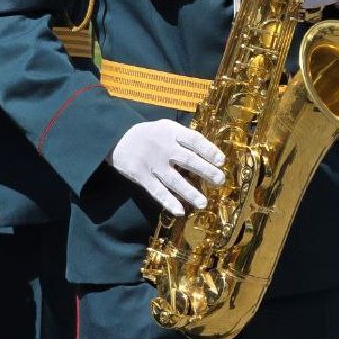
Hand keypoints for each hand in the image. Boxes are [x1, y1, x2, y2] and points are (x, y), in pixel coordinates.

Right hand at [108, 119, 225, 215]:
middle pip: (188, 160)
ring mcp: (153, 163)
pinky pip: (157, 191)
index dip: (209, 150)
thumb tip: (208, 150)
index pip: (195, 140)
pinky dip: (168, 201)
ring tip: (203, 203)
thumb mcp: (166, 127)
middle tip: (220, 180)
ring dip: (190, 192)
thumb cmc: (149, 134)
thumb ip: (184, 136)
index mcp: (172, 132)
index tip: (221, 161)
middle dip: (206, 170)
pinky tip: (179, 211)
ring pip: (174, 180)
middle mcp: (164, 148)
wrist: (116, 138)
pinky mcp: (142, 176)